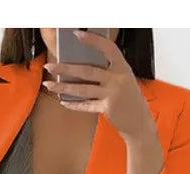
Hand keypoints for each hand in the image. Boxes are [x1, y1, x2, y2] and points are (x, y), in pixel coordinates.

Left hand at [42, 29, 156, 144]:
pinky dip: (74, 104)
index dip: (93, 40)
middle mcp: (118, 79)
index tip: (77, 34)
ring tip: (49, 85)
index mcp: (123, 68)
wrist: (140, 123)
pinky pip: (86, 105)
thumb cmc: (130, 101)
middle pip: (87, 71)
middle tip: (50, 66)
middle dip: (65, 68)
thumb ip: (109, 73)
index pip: (108, 48)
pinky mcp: (107, 108)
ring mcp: (112, 94)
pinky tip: (64, 101)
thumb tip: (82, 68)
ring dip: (64, 87)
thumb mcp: (124, 81)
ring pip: (83, 89)